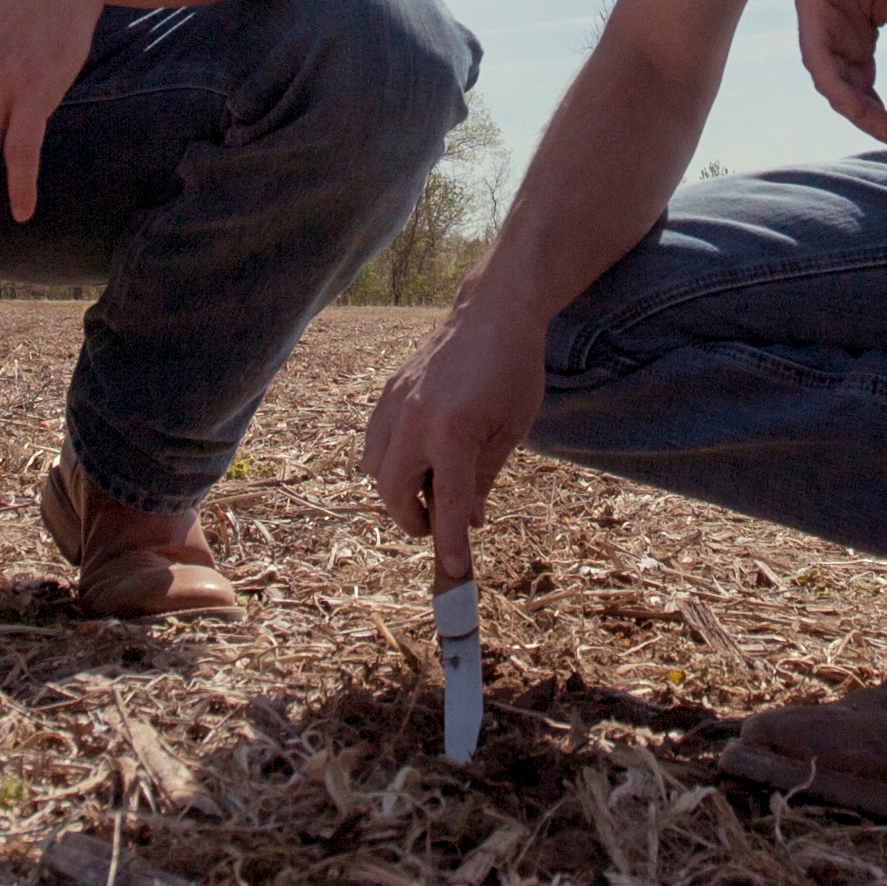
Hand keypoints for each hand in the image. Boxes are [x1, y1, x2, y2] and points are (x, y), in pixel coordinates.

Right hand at [362, 307, 545, 582]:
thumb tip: (468, 521)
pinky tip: (418, 461)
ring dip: (398, 492)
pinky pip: (373, 443)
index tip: (455, 571)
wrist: (492, 314)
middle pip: (394, 492)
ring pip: (375, 470)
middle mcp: (415, 419)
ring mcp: (395, 405)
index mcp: (453, 431)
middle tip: (439, 526)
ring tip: (430, 491)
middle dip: (414, 519)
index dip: (451, 542)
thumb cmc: (513, 372)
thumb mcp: (511, 431)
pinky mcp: (387, 394)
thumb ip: (484, 479)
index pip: (448, 503)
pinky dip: (389, 463)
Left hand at [794, 0, 886, 151]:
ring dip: (859, 110)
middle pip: (850, 90)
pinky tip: (859, 105)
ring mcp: (820, 23)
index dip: (886, 114)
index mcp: (858, 33)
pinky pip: (819, 59)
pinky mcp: (810, 10)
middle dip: (876, 119)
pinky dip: (837, 84)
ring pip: (833, 82)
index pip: (866, 85)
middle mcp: (836, 34)